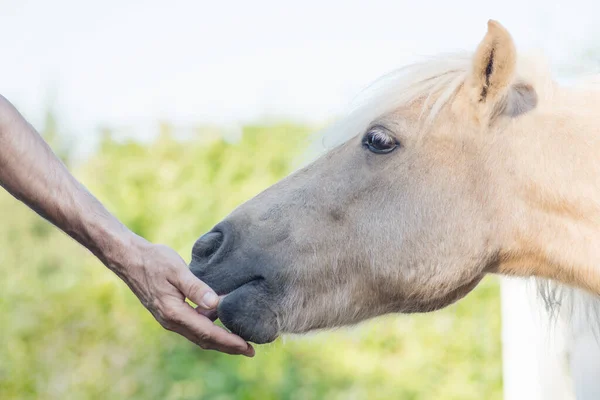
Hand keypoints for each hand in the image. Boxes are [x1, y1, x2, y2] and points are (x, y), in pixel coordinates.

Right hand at [119, 240, 254, 355]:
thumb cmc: (154, 261)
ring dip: (219, 339)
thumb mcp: (178, 270)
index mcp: (175, 313)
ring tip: (240, 338)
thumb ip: (196, 287)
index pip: (208, 332)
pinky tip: (220, 319)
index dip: (229, 341)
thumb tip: (216, 303)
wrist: (129, 259)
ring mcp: (169, 319)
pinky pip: (193, 326)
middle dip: (228, 346)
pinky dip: (209, 327)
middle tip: (250, 351)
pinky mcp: (169, 313)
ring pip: (199, 335)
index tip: (247, 346)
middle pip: (205, 340)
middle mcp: (172, 321)